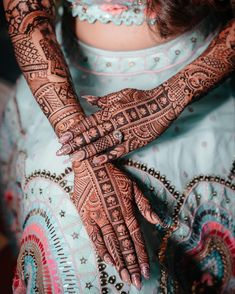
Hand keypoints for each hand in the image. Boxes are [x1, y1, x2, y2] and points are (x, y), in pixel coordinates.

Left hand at [56, 19, 234, 163]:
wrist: (164, 102)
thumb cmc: (141, 97)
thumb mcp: (120, 94)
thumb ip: (102, 100)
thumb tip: (86, 98)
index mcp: (110, 110)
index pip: (88, 122)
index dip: (74, 131)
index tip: (62, 138)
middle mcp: (114, 122)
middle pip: (91, 135)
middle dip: (75, 144)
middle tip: (60, 152)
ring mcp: (125, 132)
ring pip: (102, 144)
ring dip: (86, 152)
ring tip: (73, 159)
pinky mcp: (136, 141)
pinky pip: (119, 150)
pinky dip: (107, 156)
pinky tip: (96, 162)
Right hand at [72, 159, 159, 288]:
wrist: (91, 166)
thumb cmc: (114, 175)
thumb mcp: (133, 186)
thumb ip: (144, 205)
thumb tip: (158, 221)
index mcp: (127, 209)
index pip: (136, 237)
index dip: (142, 255)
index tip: (146, 270)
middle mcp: (114, 217)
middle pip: (125, 244)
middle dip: (131, 264)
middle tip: (136, 281)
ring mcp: (99, 218)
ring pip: (111, 244)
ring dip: (119, 261)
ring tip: (125, 277)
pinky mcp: (86, 216)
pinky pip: (94, 237)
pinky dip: (101, 249)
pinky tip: (109, 261)